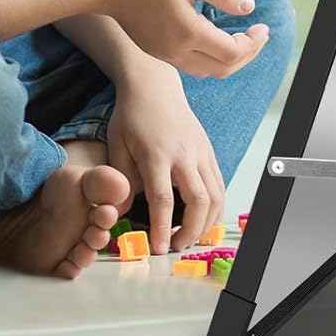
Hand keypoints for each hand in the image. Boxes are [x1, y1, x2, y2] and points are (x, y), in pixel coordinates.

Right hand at [105, 0, 269, 77]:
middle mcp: (177, 51)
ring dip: (232, 59)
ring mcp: (166, 55)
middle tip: (260, 34)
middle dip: (248, 54)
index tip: (264, 26)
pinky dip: (214, 58)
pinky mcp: (159, 53)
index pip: (232, 52)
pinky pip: (194, 66)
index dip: (254, 43)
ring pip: (209, 71)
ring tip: (245, 37)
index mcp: (188, 33)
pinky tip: (219, 38)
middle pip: (224, 68)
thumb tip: (249, 7)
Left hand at [107, 72, 225, 254]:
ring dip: (206, 222)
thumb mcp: (116, 147)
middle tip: (173, 247)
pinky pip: (219, 183)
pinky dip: (215, 206)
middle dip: (190, 231)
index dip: (162, 228)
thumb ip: (120, 181)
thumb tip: (121, 214)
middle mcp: (184, 155)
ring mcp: (200, 152)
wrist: (155, 86)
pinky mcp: (208, 150)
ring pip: (216, 194)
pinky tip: (203, 219)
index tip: (157, 249)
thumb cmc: (131, 116)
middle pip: (199, 201)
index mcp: (157, 155)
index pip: (163, 200)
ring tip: (188, 237)